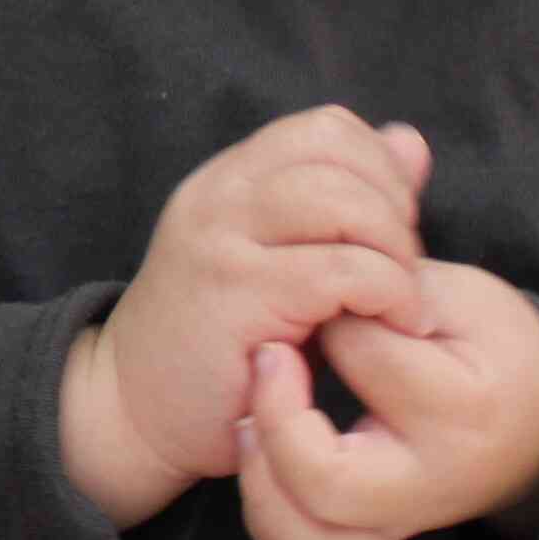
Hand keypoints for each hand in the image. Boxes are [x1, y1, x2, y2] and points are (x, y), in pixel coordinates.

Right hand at [66, 108, 434, 520]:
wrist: (130, 411)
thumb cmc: (219, 346)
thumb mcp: (280, 257)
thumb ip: (344, 202)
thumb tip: (408, 143)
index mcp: (228, 181)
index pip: (325, 128)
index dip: (379, 168)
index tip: (393, 230)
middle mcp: (217, 198)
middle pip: (337, 155)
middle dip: (396, 210)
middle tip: (405, 270)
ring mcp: (221, 243)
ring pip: (343, 203)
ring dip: (396, 251)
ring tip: (403, 300)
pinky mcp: (234, 296)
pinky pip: (341, 271)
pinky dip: (389, 294)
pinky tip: (396, 325)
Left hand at [233, 259, 538, 539]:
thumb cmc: (493, 345)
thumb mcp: (456, 297)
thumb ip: (388, 295)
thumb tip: (312, 304)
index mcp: (462, 410)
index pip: (369, 360)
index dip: (334, 308)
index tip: (327, 292)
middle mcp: (431, 483)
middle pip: (326, 483)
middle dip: (275, 419)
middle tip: (267, 356)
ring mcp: (402, 521)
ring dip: (261, 479)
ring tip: (249, 419)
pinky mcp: (376, 536)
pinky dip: (269, 509)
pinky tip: (259, 450)